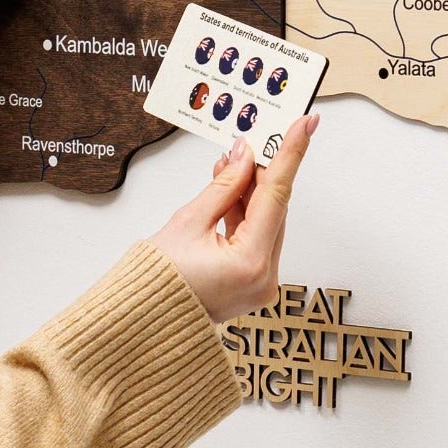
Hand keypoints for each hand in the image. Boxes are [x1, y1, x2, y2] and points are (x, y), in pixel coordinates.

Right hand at [149, 113, 317, 322]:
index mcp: (251, 263)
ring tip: (233, 160)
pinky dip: (245, 214)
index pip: (277, 195)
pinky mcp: (253, 284)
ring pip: (266, 223)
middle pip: (274, 210)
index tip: (304, 124)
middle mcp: (264, 278)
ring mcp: (261, 284)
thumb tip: (244, 156)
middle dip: (265, 171)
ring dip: (251, 191)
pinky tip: (231, 189)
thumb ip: (223, 186)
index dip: (291, 154)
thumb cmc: (156, 281)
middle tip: (260, 136)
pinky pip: (256, 239)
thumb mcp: (189, 222)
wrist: (142, 323)